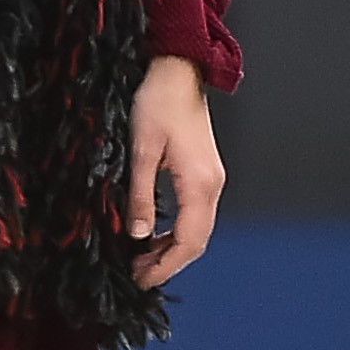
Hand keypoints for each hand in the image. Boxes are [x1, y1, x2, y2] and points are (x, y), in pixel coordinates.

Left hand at [127, 54, 223, 285]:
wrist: (179, 70)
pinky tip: (155, 233)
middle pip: (197, 241)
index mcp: (199, 184)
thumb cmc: (158, 102)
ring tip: (141, 258)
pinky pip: (196, 213)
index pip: (188, 241)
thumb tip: (138, 235)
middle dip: (168, 262)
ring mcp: (212, 179)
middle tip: (137, 274)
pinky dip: (177, 231)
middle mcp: (212, 185)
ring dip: (172, 248)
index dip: (164, 266)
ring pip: (198, 229)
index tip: (140, 279)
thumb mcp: (141, 149)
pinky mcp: (205, 172)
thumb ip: (141, 195)